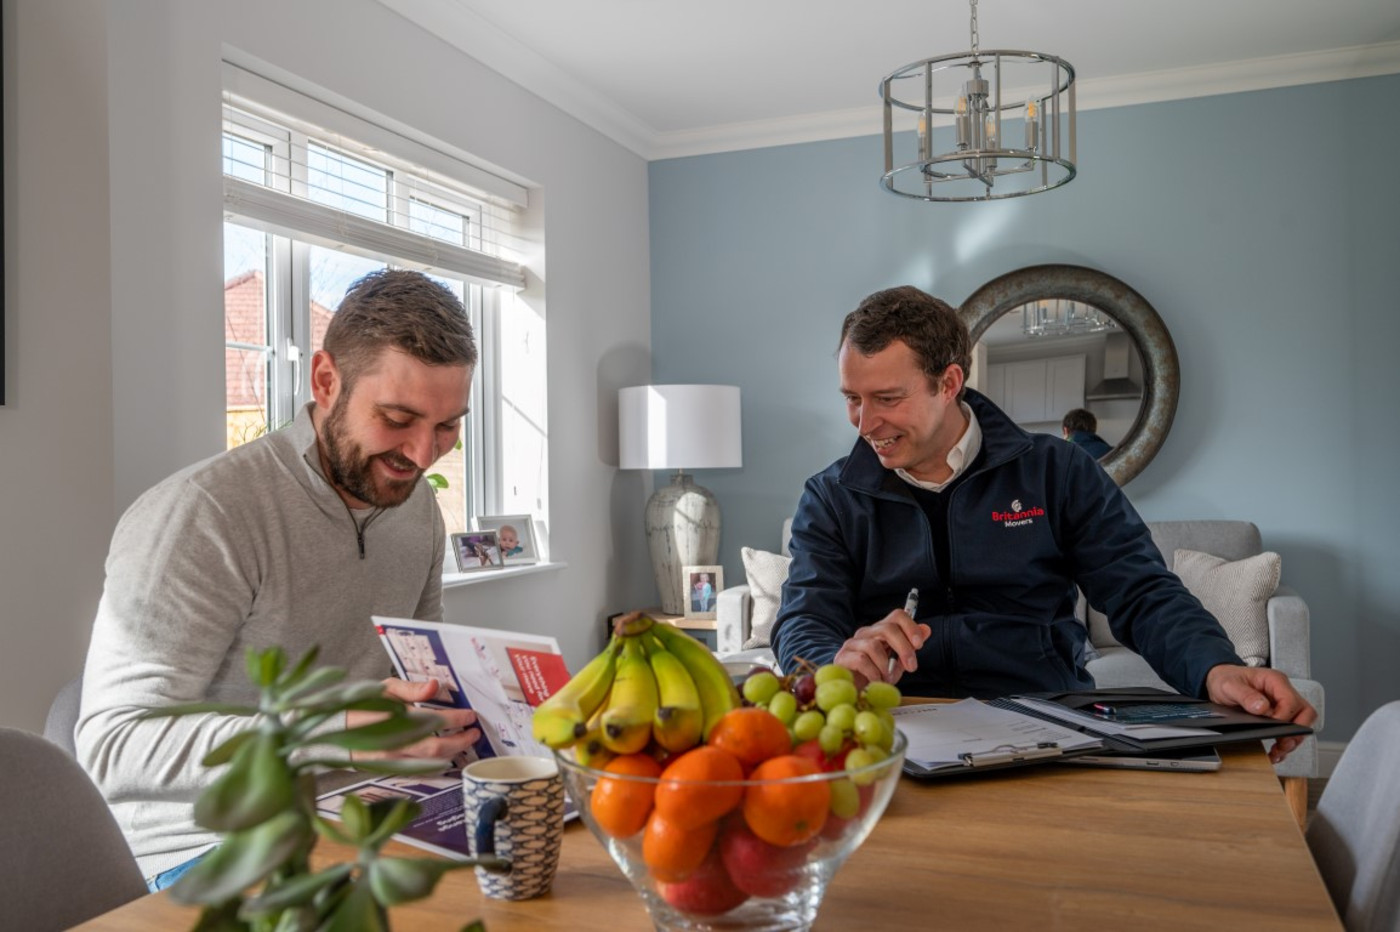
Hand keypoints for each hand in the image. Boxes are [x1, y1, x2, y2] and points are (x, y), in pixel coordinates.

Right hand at [346, 678, 482, 761]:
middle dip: (460, 741)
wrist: (334, 731)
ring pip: (430, 762)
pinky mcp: (390, 769)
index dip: (456, 719)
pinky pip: (419, 769)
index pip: (434, 722)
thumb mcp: (385, 689)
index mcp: (394, 721)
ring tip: (464, 741)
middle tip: (473, 732)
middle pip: (436, 748)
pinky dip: (436, 762)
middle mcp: (394, 745)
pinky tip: (445, 754)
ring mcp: (392, 760)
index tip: (469, 714)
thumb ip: (411, 688)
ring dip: (451, 753)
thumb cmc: (362, 706)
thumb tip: (435, 686)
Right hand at [833, 609, 930, 688]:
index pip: (897, 616)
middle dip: (904, 648)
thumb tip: (926, 629)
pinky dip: (873, 674)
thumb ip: (910, 647)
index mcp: (881, 631)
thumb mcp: (899, 663)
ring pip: (874, 646)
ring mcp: (852, 643)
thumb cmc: (877, 676)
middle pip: (887, 628)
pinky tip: (875, 682)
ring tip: (887, 679)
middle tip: (911, 667)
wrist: (856, 694)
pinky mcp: (842, 656)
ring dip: (886, 667)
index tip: (919, 644)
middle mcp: (866, 632)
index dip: (911, 627)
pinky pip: (861, 660)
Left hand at [1204, 665, 1317, 763]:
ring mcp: (1283, 704)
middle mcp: (1282, 691)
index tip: (1271, 726)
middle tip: (1282, 745)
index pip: (1291, 701)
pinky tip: (1276, 751)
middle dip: (1296, 732)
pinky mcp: (1279, 714)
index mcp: (1274, 680)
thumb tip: (1263, 707)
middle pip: (1305, 713)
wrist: (1218, 681)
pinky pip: (1291, 730)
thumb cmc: (1226, 679)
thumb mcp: (1229, 685)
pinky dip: (1286, 743)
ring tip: (1277, 752)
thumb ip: (1245, 695)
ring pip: (1301, 724)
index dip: (1284, 717)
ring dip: (1292, 740)